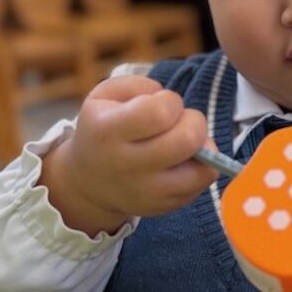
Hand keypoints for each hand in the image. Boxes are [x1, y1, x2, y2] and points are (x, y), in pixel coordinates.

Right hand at [40, 75, 217, 234]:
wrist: (88, 182)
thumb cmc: (103, 129)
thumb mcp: (104, 96)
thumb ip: (137, 85)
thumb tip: (166, 97)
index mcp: (108, 132)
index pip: (160, 112)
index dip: (171, 101)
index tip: (163, 104)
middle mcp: (127, 165)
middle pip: (187, 139)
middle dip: (194, 121)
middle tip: (181, 121)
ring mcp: (147, 191)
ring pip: (202, 167)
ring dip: (204, 146)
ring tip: (186, 141)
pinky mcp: (164, 206)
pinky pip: (202, 182)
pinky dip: (203, 165)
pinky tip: (185, 159)